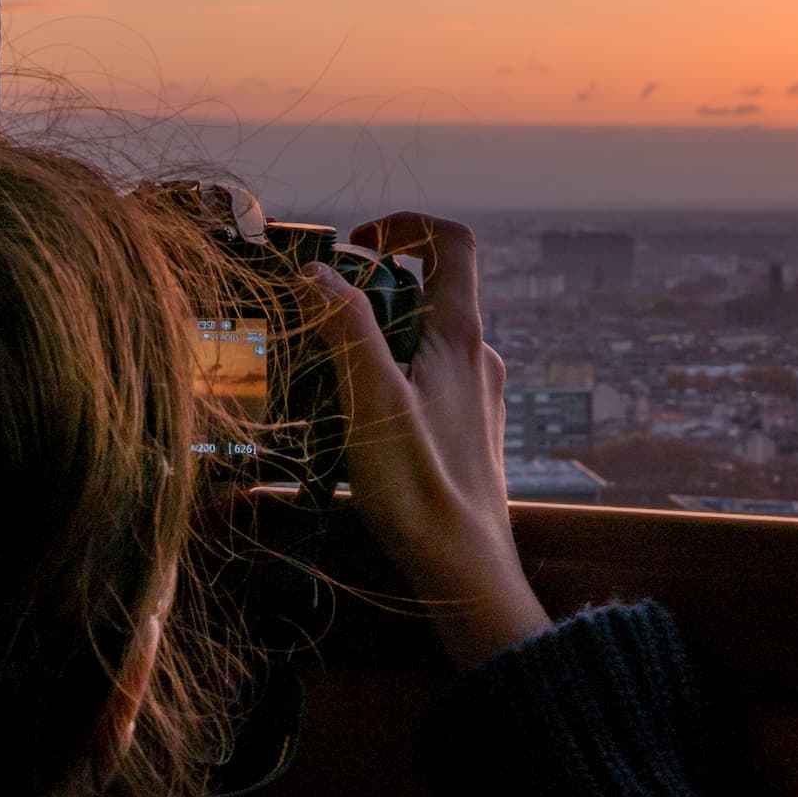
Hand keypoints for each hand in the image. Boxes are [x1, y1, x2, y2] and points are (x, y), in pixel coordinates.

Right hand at [302, 213, 550, 669]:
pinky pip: (431, 379)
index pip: (453, 242)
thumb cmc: (420, 487)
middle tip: (319, 323)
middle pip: (429, 291)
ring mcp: (480, 393)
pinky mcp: (472, 428)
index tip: (356, 243)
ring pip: (426, 339)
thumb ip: (345, 329)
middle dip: (371, 292)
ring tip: (329, 377)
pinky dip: (393, 377)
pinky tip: (359, 420)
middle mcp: (480, 355)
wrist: (465, 571)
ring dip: (378, 340)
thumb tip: (317, 271)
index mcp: (462, 334)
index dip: (406, 225)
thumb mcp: (370, 398)